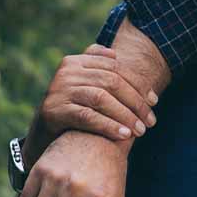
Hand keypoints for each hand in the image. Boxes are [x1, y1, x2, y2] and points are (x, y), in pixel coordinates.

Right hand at [37, 44, 156, 145]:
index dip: (138, 83)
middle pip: (111, 82)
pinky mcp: (53, 110)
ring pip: (101, 98)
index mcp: (77, 61)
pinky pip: (87, 117)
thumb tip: (122, 60)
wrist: (42, 133)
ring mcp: (58, 90)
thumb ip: (100, 70)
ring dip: (125, 115)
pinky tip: (124, 135)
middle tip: (151, 121)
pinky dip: (108, 126)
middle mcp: (67, 71)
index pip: (115, 67)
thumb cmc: (72, 108)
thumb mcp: (85, 86)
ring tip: (140, 130)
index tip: (154, 101)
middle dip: (135, 102)